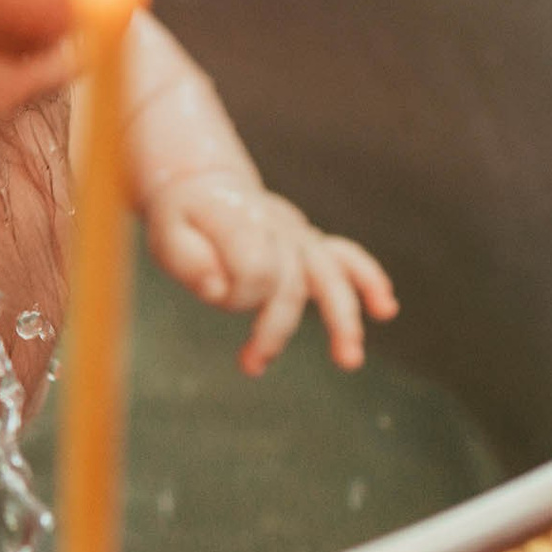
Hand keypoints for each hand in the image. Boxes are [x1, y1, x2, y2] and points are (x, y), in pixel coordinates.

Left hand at [143, 175, 398, 374]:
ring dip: (342, 318)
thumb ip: (189, 262)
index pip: (255, 267)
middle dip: (275, 327)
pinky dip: (369, 281)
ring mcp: (299, 235)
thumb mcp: (165, 235)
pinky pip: (347, 258)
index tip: (213, 294)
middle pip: (290, 280)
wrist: (206, 187)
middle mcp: (277, 226)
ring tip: (349, 359)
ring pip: (330, 274)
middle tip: (253, 364)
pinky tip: (385, 309)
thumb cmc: (183, 220)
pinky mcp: (312, 246)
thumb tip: (218, 291)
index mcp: (239, 220)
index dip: (235, 292)